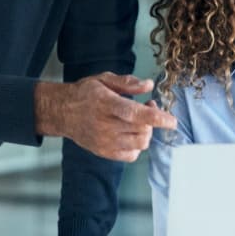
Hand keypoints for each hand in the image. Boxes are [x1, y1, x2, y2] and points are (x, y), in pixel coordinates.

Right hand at [34, 73, 175, 161]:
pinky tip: (131, 134)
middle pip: (142, 130)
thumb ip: (128, 82)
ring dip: (146, 132)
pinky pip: (131, 156)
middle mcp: (105, 125)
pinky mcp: (104, 152)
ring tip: (139, 121)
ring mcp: (104, 142)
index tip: (172, 121)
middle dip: (153, 119)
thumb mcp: (104, 79)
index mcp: (106, 104)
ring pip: (140, 144)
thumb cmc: (85, 93)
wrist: (62, 112)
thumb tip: (149, 85)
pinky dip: (137, 146)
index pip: (135, 114)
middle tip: (148, 106)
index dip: (157, 118)